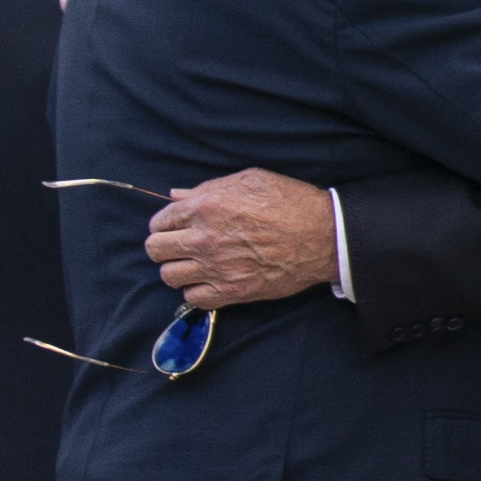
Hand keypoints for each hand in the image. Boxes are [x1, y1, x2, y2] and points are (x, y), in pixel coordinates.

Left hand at [143, 170, 337, 310]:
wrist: (324, 236)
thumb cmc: (291, 203)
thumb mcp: (251, 180)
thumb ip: (209, 187)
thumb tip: (177, 196)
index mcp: (207, 206)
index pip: (160, 220)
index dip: (165, 223)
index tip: (176, 227)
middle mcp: (205, 238)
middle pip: (156, 250)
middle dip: (164, 246)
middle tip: (181, 245)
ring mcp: (216, 268)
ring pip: (169, 276)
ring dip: (179, 269)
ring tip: (194, 265)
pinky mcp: (231, 291)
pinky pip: (193, 299)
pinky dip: (196, 292)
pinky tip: (209, 281)